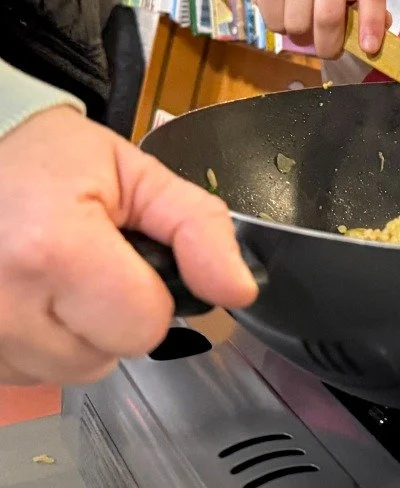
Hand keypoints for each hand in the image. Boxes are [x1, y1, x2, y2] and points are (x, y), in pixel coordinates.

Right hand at [0, 106, 256, 385]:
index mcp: (56, 249)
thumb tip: (239, 289)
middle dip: (120, 312)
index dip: (157, 291)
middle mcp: (8, 303)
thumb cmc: (57, 162)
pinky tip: (38, 296)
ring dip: (83, 331)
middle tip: (96, 259)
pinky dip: (47, 341)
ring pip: (73, 370)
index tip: (134, 253)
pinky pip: (33, 374)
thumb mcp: (140, 174)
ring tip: (65, 276)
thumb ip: (198, 227)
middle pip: (110, 354)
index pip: (145, 323)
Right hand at [248, 0, 387, 57]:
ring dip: (301, 38)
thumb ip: (368, 14)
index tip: (369, 49)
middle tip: (328, 50)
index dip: (372, 23)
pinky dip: (281, 28)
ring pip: (299, 26)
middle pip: (329, 18)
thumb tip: (374, 43)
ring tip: (304, 22)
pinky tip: (285, 10)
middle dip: (329, 47)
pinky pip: (276, 24)